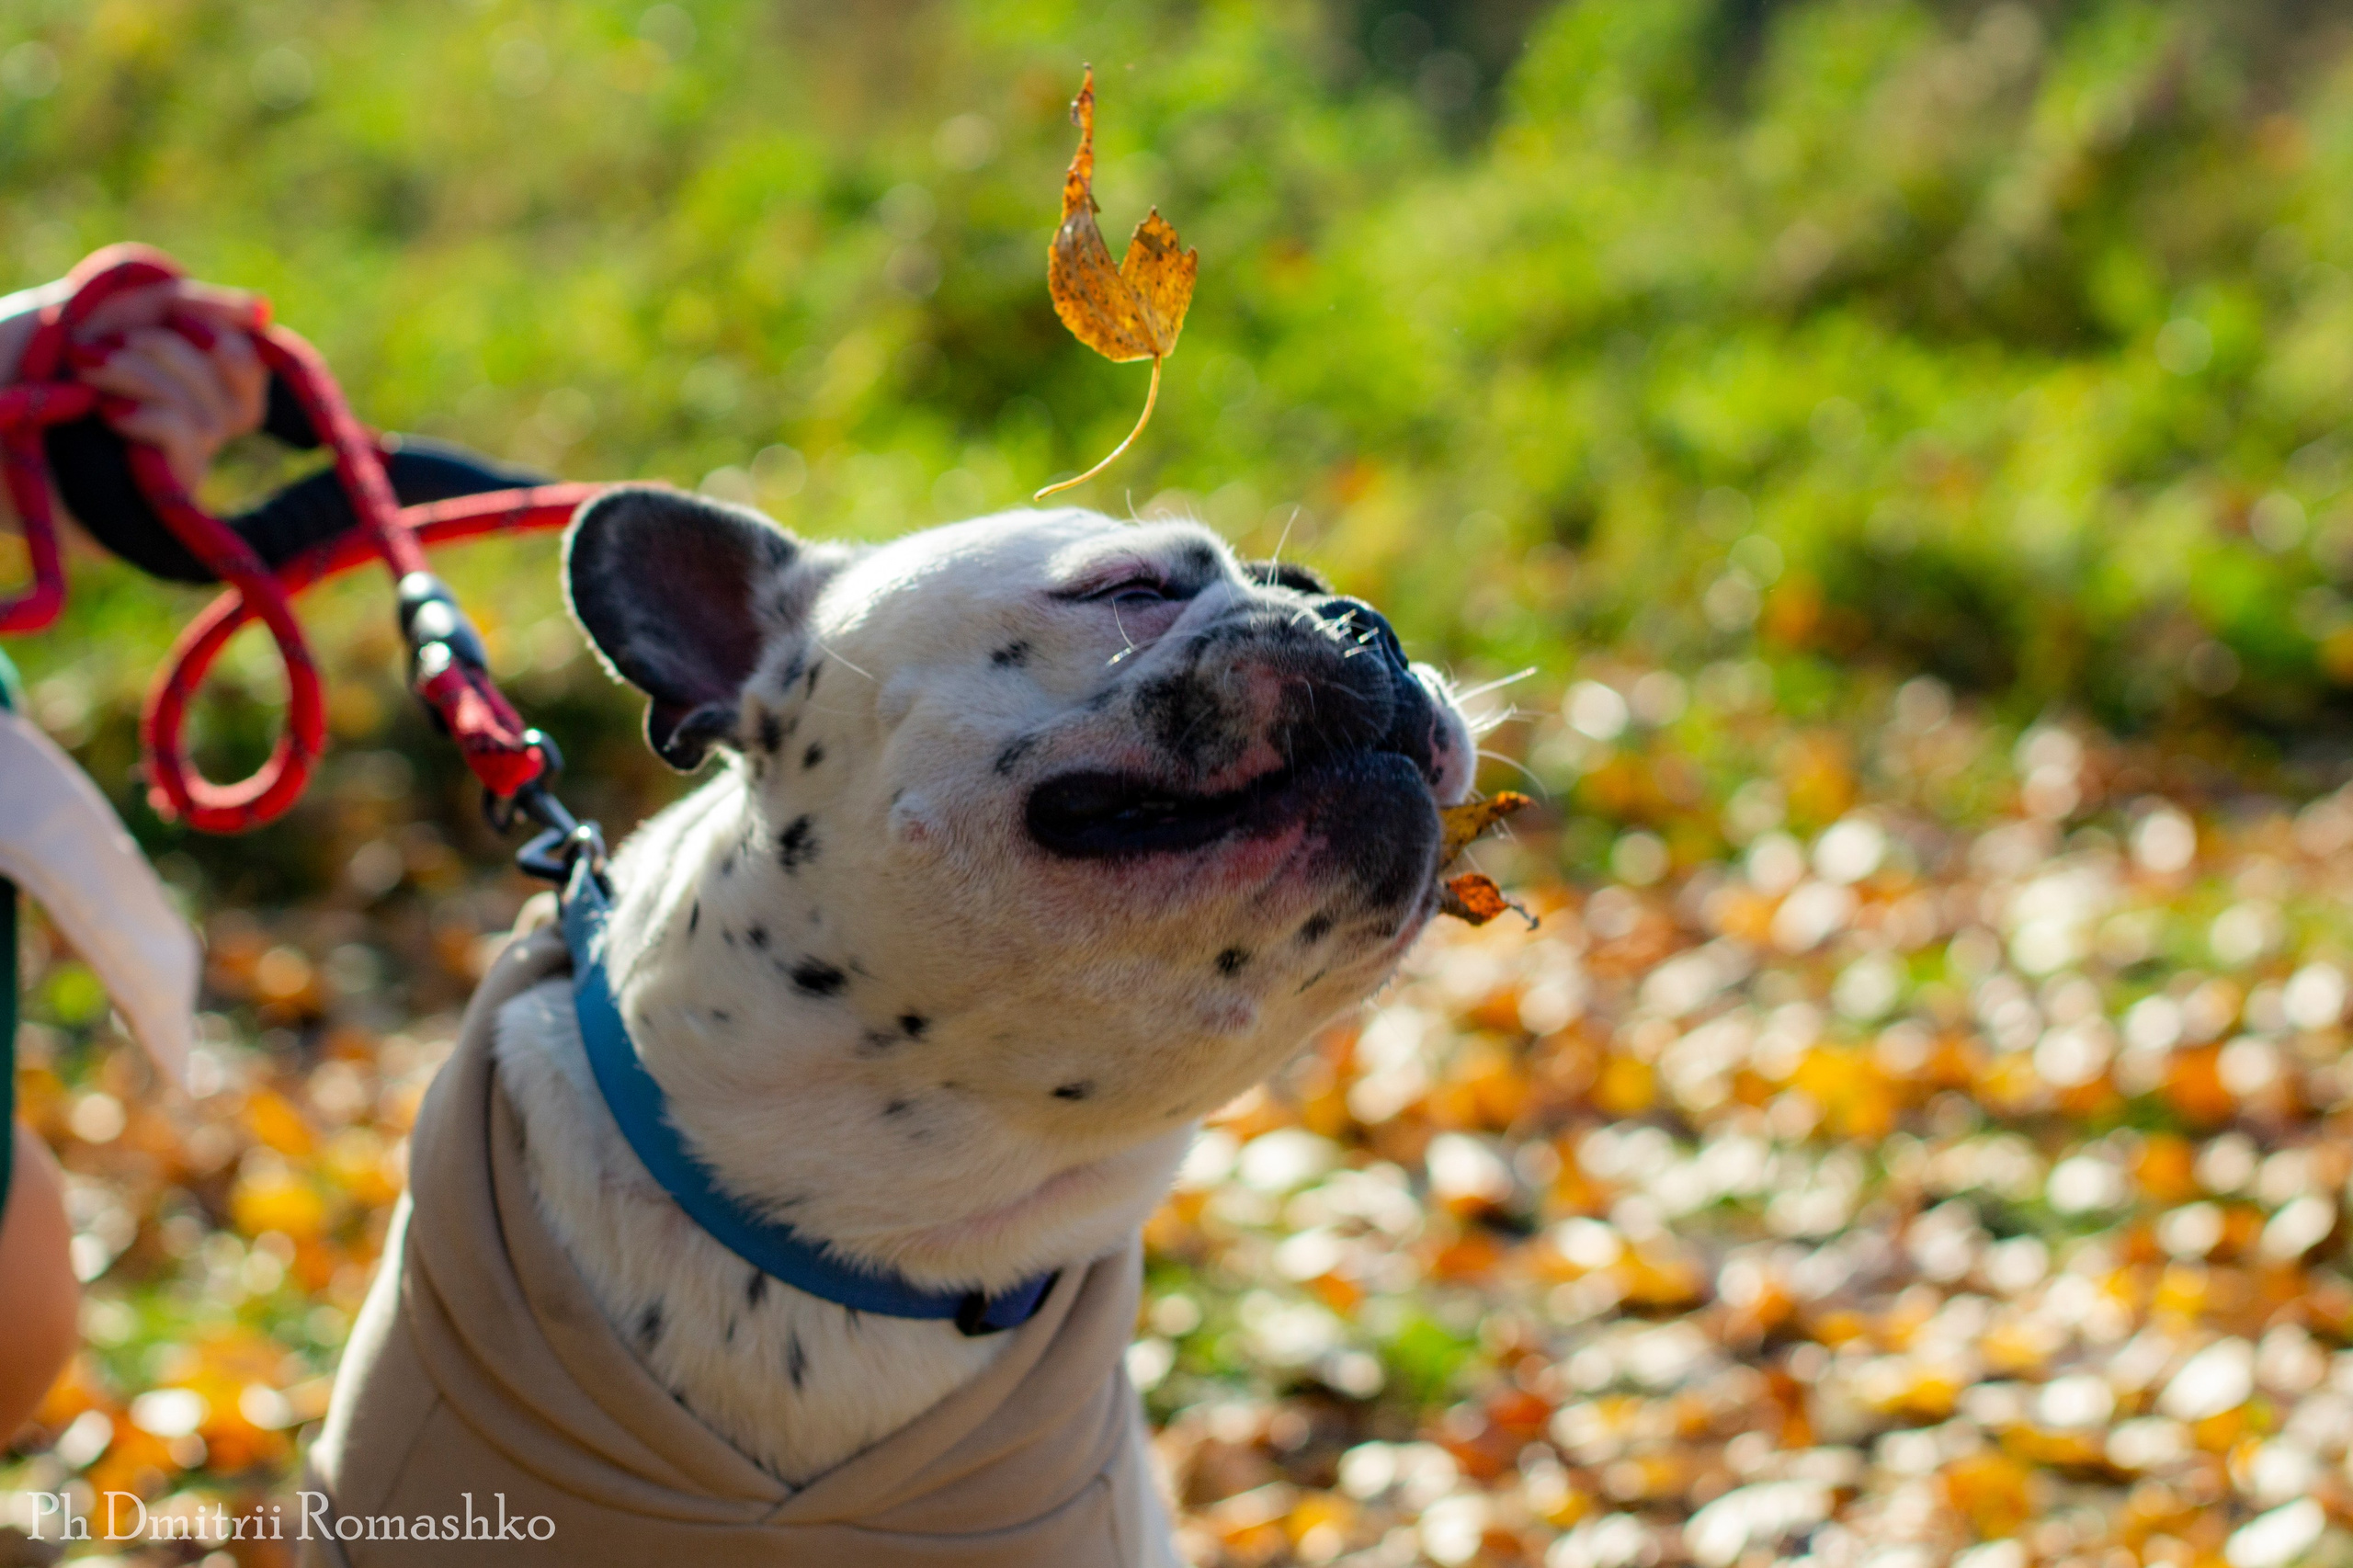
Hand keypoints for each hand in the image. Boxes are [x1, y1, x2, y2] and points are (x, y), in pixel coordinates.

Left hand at [72, 280, 268, 494]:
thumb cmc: (16, 355)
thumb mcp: (104, 305)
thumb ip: (180, 303)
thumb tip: (264, 310)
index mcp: (174, 384)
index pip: (247, 370)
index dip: (227, 336)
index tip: (178, 312)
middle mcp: (181, 430)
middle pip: (240, 394)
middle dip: (172, 350)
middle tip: (100, 344)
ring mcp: (170, 469)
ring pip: (213, 418)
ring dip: (144, 376)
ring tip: (83, 368)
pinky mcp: (152, 501)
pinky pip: (190, 444)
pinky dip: (152, 416)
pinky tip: (106, 413)